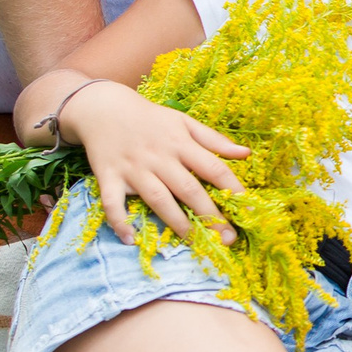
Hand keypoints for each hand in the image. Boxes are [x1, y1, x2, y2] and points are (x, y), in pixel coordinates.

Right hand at [59, 79, 249, 243]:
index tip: (248, 211)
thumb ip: (214, 140)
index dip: (232, 189)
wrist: (103, 108)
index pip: (213, 168)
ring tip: (195, 243)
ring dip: (177, 223)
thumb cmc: (150, 118)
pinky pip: (112, 203)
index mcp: (181, 143)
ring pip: (158, 199)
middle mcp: (160, 158)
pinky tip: (130, 240)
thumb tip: (246, 153)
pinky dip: (119, 221)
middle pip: (189, 189)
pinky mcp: (109, 177)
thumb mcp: (184, 121)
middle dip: (210, 216)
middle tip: (228, 239)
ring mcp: (134, 169)